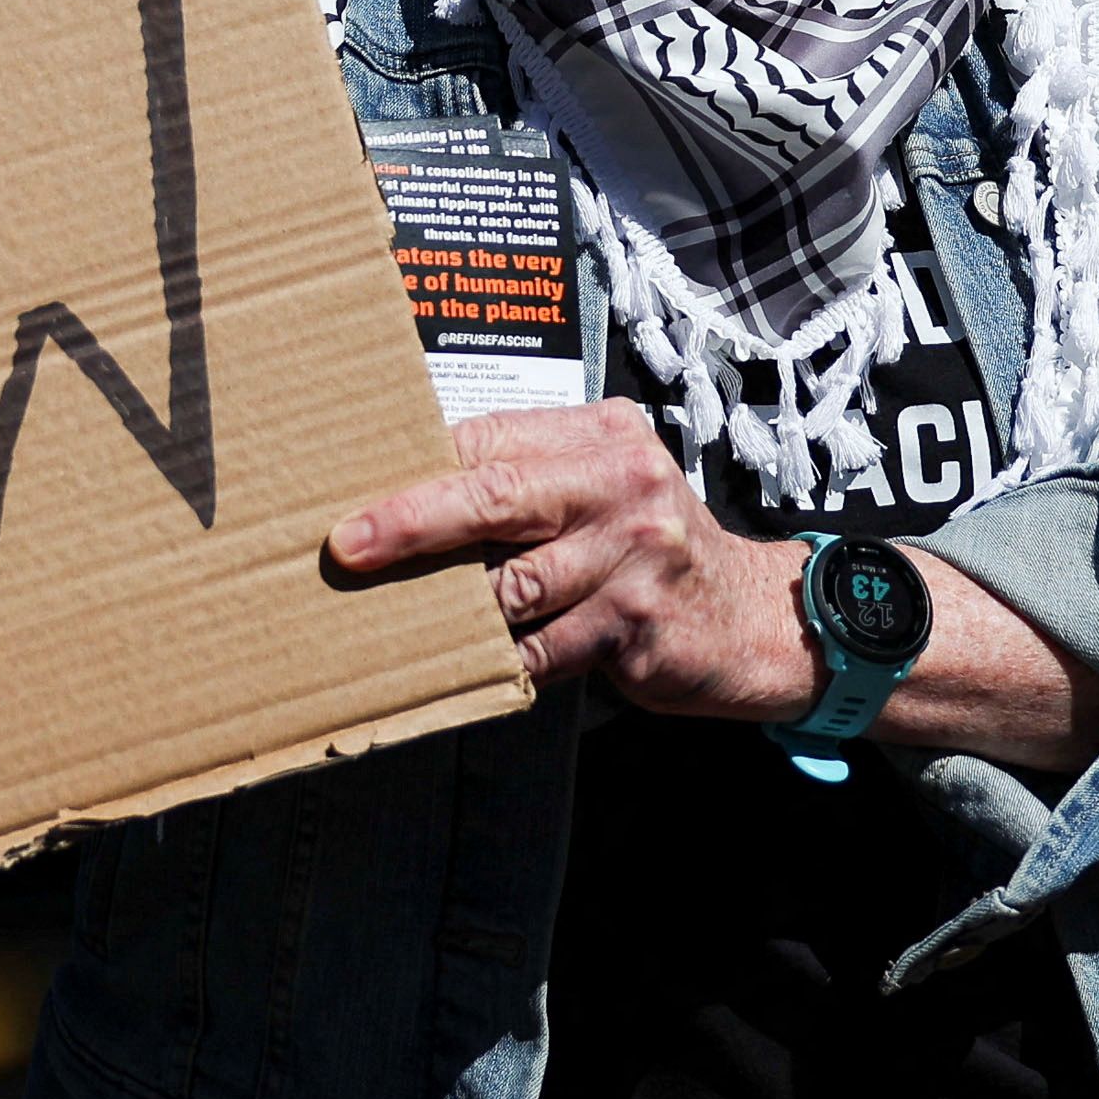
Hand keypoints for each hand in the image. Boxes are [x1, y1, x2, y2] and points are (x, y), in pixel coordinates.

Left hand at [330, 402, 807, 721]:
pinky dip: (506, 658)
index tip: (354, 496)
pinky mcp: (635, 623)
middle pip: (494, 497)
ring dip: (458, 609)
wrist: (749, 615)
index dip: (417, 468)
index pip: (491, 440)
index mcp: (603, 436)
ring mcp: (635, 555)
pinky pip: (542, 648)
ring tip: (419, 620)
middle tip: (349, 546)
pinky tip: (487, 662)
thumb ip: (530, 479)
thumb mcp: (604, 487)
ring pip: (511, 586)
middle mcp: (623, 485)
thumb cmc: (648, 548)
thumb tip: (409, 491)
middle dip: (411, 522)